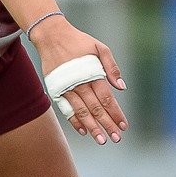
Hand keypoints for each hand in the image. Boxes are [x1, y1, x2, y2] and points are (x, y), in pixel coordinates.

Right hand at [30, 16, 127, 143]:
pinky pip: (66, 109)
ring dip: (93, 128)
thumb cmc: (79, 42)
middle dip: (107, 125)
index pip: (107, 99)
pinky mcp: (56, 90)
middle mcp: (80, 84)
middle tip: (116, 138)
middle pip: (96, 109)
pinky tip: (83, 130)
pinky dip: (74, 121)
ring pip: (82, 113)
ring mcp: (67, 89)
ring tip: (101, 140)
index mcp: (93, 74)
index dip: (116, 114)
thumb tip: (122, 87)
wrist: (52, 36)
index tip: (124, 126)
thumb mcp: (100, 48)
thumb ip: (111, 67)